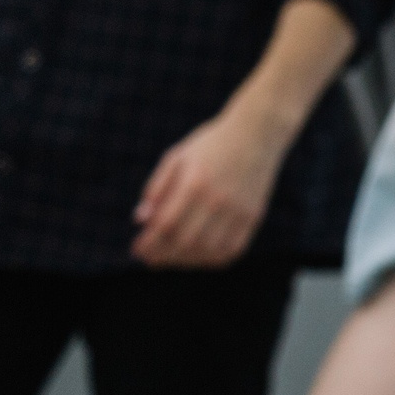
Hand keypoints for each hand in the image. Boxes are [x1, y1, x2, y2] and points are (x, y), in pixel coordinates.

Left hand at [131, 107, 290, 267]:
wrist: (257, 133)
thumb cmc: (211, 144)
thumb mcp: (176, 157)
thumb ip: (157, 187)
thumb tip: (141, 220)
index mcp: (195, 182)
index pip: (166, 225)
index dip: (149, 243)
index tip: (137, 248)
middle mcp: (218, 200)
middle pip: (186, 242)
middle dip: (163, 255)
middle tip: (149, 258)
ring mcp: (238, 210)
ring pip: (209, 251)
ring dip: (186, 261)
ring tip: (171, 258)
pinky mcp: (253, 216)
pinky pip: (233, 249)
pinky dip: (213, 259)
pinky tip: (199, 256)